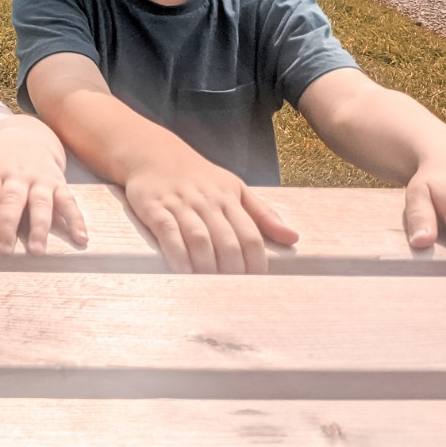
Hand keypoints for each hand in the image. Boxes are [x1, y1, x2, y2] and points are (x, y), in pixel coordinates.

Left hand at [0, 119, 87, 254]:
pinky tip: (81, 238)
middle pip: (12, 201)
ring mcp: (40, 180)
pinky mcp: (59, 183)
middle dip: (8, 225)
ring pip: (40, 203)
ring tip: (37, 250)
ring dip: (39, 227)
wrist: (26, 136)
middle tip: (5, 249)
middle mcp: (17, 177)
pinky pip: (69, 201)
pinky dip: (76, 219)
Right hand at [124, 154, 297, 273]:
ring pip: (199, 239)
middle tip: (233, 292)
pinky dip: (177, 254)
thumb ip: (262, 214)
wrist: (152, 153)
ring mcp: (180, 204)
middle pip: (227, 241)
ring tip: (210, 287)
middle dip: (233, 270)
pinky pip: (168, 233)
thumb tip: (293, 238)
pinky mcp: (154, 207)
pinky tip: (182, 272)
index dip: (256, 263)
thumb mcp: (234, 187)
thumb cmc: (197, 176)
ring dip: (207, 266)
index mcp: (229, 198)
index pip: (250, 236)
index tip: (257, 284)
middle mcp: (206, 201)